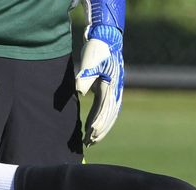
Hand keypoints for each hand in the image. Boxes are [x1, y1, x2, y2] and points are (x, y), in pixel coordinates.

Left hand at [75, 0, 125, 146]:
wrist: (107, 39)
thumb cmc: (96, 49)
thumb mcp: (89, 61)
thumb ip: (84, 77)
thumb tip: (80, 92)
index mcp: (110, 86)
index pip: (104, 109)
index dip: (97, 122)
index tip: (89, 134)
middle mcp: (115, 92)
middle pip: (108, 116)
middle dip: (99, 131)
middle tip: (88, 143)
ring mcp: (115, 92)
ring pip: (110, 116)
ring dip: (101, 129)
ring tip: (91, 141)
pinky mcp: (112, 91)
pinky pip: (108, 110)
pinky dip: (103, 121)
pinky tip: (95, 128)